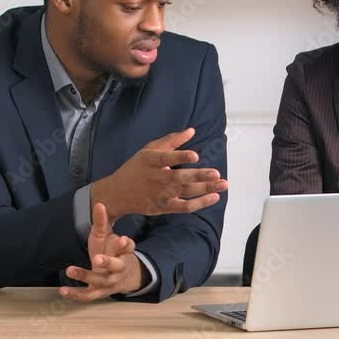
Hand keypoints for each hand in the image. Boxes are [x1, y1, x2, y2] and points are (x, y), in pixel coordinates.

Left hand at [59, 203, 145, 301]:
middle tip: (97, 259)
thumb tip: (98, 204)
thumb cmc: (114, 252)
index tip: (122, 239)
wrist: (125, 277)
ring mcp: (109, 282)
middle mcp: (119, 268)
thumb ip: (102, 222)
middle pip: (116, 266)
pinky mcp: (99, 292)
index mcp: (124, 252)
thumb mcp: (108, 236)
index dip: (125, 244)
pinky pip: (87, 296)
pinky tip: (63, 291)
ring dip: (85, 276)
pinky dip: (75, 294)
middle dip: (107, 262)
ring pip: (99, 281)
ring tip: (70, 270)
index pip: (127, 247)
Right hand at [92, 128, 227, 221]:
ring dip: (204, 190)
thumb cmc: (136, 168)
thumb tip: (192, 130)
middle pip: (178, 178)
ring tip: (223, 184)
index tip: (195, 155)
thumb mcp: (148, 150)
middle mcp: (155, 178)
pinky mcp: (162, 207)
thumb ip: (171, 141)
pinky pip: (183, 207)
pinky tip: (213, 197)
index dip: (180, 157)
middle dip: (198, 176)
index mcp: (150, 161)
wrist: (116, 194)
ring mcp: (159, 194)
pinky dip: (198, 203)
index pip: (166, 158)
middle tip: (217, 174)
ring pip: (184, 193)